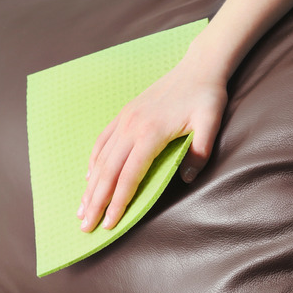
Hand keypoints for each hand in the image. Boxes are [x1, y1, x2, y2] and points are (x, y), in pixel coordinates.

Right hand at [77, 56, 227, 231]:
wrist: (198, 66)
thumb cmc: (206, 96)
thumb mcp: (211, 123)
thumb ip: (200, 152)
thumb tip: (187, 179)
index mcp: (151, 133)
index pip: (129, 176)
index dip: (117, 202)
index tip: (109, 224)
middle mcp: (131, 127)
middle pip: (108, 172)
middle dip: (95, 202)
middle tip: (85, 226)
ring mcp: (125, 120)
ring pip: (101, 158)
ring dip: (90, 186)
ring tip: (81, 209)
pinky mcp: (124, 114)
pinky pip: (102, 141)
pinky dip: (93, 162)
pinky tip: (89, 177)